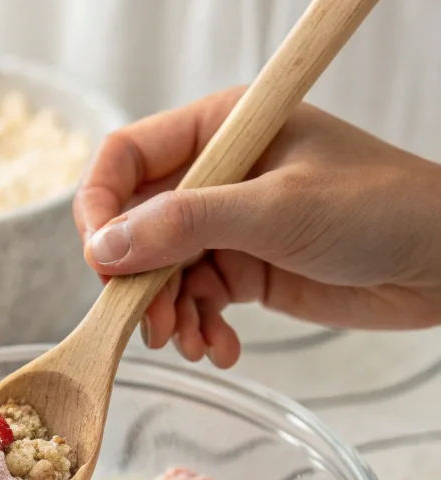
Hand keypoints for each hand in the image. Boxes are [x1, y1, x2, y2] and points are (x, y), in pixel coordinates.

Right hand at [73, 87, 440, 366]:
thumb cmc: (379, 208)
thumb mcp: (275, 210)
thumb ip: (184, 225)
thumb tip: (104, 249)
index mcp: (218, 131)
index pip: (124, 159)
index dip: (100, 208)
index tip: (100, 262)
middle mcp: (214, 176)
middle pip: (134, 226)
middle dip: (137, 280)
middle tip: (151, 322)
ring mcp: (226, 225)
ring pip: (160, 273)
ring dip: (167, 315)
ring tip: (192, 344)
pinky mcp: (242, 269)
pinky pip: (195, 301)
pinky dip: (199, 329)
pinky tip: (221, 349)